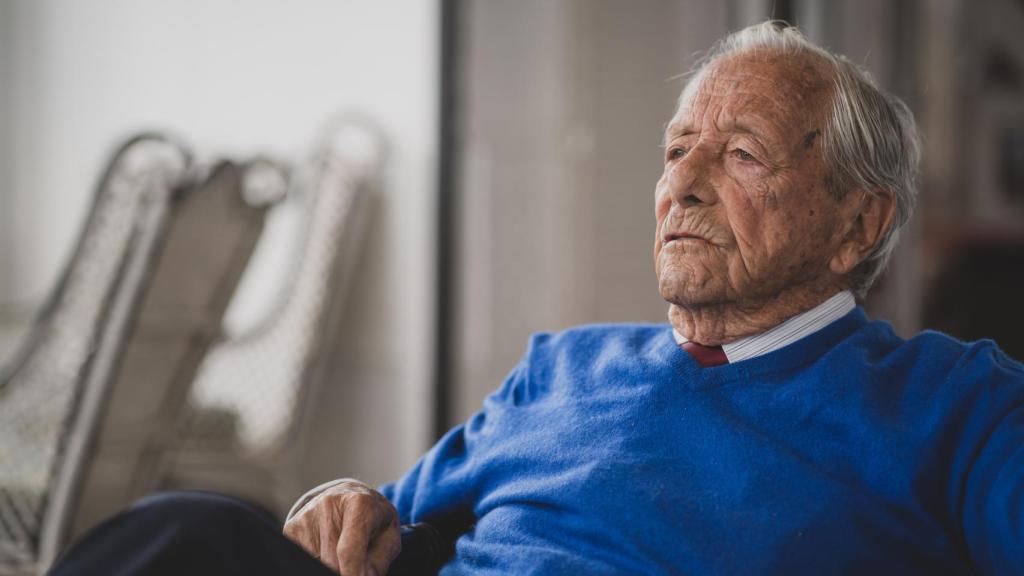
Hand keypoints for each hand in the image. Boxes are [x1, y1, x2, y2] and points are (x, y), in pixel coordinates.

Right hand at [283, 480, 400, 575]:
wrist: (350, 496)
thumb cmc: (374, 522)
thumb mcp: (388, 538)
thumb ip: (378, 562)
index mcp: (360, 504)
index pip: (350, 550)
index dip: (353, 573)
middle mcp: (330, 504)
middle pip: (332, 561)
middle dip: (345, 571)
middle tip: (355, 563)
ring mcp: (308, 515)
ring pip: (317, 562)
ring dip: (331, 565)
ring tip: (343, 551)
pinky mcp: (292, 527)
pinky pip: (304, 557)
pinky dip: (318, 561)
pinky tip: (328, 548)